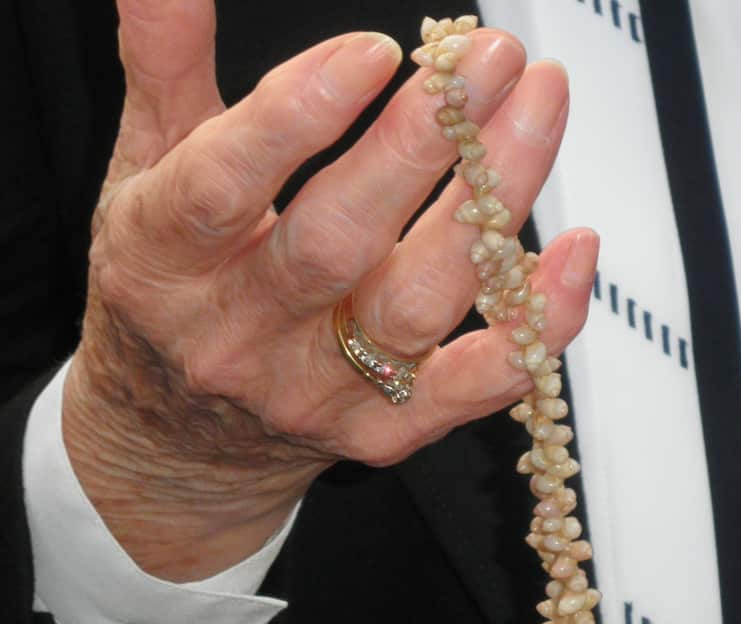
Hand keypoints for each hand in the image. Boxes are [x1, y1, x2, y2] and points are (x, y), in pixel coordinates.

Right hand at [65, 1, 597, 580]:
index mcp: (161, 260)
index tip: (376, 51)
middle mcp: (237, 337)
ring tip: (541, 109)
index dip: (294, 118)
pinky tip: (576, 252)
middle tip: (494, 58)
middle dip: (420, 148)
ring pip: (415, 305)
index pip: (220, 188)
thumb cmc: (175, 284)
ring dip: (489, 209)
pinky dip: (533, 324)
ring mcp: (314, 395)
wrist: (182, 437)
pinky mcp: (383, 434)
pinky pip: (473, 385)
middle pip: (337, 245)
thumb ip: (165, 65)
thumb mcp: (146, 172)